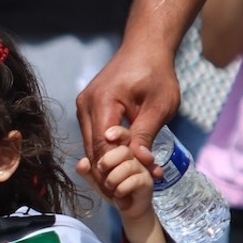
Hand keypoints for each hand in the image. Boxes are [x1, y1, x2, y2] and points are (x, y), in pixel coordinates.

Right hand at [76, 35, 179, 180]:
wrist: (145, 47)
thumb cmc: (156, 72)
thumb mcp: (158, 105)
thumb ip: (146, 134)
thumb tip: (142, 162)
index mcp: (102, 102)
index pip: (102, 147)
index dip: (114, 171)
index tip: (129, 189)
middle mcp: (86, 105)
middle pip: (92, 150)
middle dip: (109, 173)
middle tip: (126, 195)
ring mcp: (83, 106)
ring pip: (91, 146)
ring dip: (108, 164)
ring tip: (126, 181)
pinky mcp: (87, 108)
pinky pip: (93, 137)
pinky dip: (107, 151)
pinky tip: (122, 163)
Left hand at [80, 127, 155, 217]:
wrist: (128, 210)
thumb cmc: (113, 190)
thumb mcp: (96, 180)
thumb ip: (87, 171)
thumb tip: (83, 162)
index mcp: (121, 152)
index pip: (123, 135)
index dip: (117, 132)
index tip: (107, 136)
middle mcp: (133, 157)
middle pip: (124, 150)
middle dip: (109, 160)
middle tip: (101, 169)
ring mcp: (142, 169)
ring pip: (128, 165)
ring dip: (113, 178)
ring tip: (110, 186)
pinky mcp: (147, 182)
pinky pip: (135, 180)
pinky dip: (122, 189)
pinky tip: (118, 194)